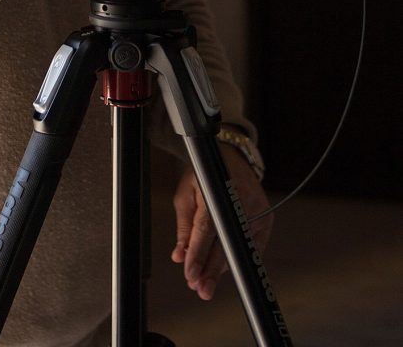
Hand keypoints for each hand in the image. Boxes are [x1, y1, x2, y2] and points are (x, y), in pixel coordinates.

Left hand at [171, 145, 272, 300]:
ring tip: (206, 283)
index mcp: (215, 191)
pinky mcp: (267, 218)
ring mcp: (257, 209)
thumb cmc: (204, 175)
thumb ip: (184, 227)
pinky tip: (224, 269)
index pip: (206, 229)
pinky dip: (237, 259)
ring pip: (239, 247)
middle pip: (225, 243)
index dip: (198, 254)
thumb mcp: (186, 193)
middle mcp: (240, 200)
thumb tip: (180, 256)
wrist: (231, 157)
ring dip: (222, 268)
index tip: (190, 275)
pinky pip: (252, 246)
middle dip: (211, 270)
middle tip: (201, 290)